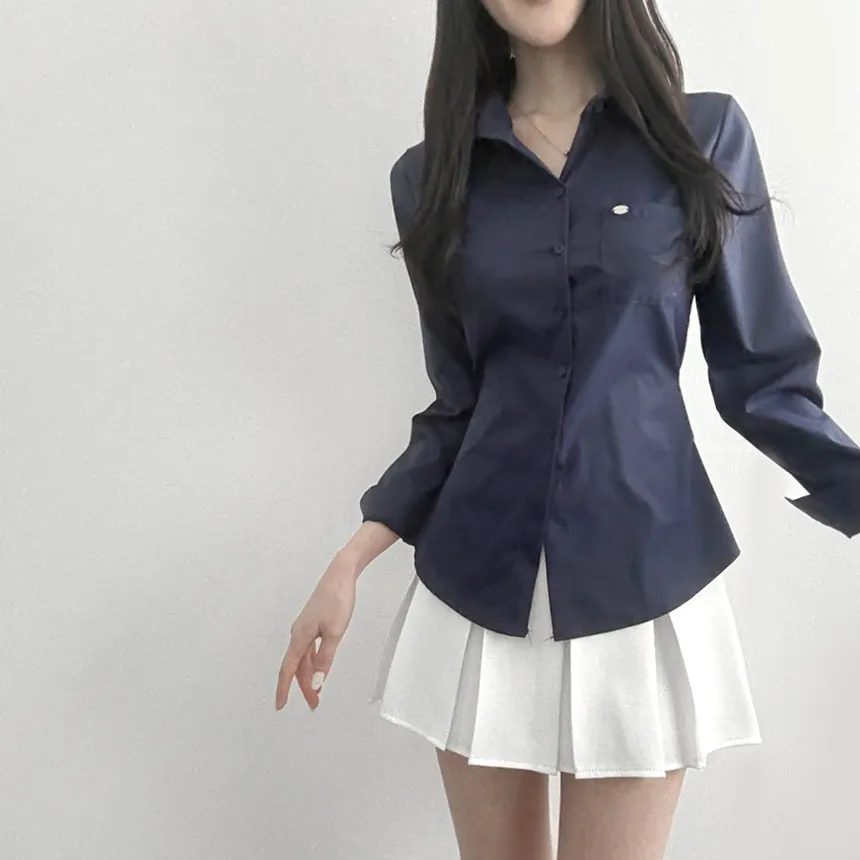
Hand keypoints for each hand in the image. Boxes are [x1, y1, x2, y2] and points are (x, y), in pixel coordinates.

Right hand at [274, 551, 357, 711]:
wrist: (340, 575)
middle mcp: (298, 633)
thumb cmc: (337, 599)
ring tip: (317, 692)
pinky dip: (312, 662)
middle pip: (296, 667)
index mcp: (300, 637)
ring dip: (308, 676)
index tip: (279, 706)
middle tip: (312, 704)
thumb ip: (325, 659)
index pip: (288, 670)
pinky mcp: (312, 623)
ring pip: (302, 658)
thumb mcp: (335, 633)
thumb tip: (316, 682)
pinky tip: (318, 668)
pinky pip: (308, 649)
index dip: (283, 689)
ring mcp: (304, 628)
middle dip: (302, 687)